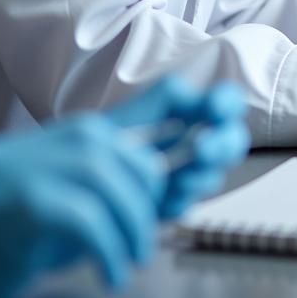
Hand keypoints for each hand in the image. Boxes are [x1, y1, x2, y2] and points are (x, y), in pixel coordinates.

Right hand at [0, 113, 163, 297]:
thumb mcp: (48, 202)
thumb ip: (94, 187)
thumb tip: (154, 192)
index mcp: (51, 139)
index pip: (123, 131)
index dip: (151, 166)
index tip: (161, 204)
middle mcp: (37, 145)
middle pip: (119, 151)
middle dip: (145, 196)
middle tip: (144, 238)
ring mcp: (24, 170)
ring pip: (104, 178)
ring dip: (131, 223)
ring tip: (133, 258)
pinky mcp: (19, 206)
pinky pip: (83, 217)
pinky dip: (109, 247)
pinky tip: (112, 274)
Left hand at [104, 76, 249, 219]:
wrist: (66, 186)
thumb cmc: (95, 143)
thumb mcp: (131, 113)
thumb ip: (165, 97)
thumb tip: (193, 91)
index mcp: (189, 114)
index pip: (225, 103)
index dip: (227, 103)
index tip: (213, 109)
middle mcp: (194, 143)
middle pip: (231, 141)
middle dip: (221, 145)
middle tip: (202, 150)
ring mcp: (185, 175)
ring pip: (212, 176)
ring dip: (198, 177)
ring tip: (176, 180)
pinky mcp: (171, 205)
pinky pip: (187, 206)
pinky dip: (175, 203)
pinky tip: (160, 200)